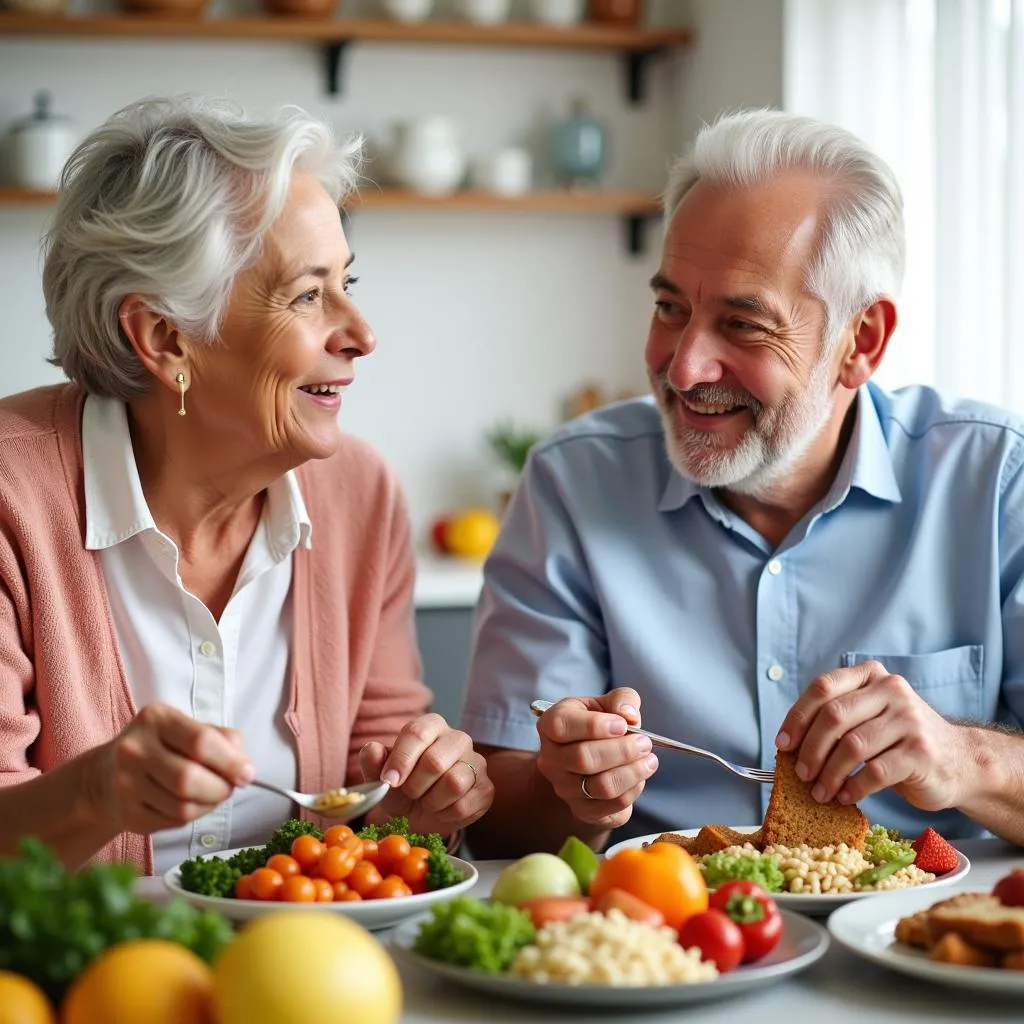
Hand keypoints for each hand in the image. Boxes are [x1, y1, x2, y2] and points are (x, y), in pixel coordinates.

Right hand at [92, 703, 254, 835]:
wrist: (107, 775)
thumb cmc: (163, 747)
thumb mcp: (189, 729)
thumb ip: (222, 740)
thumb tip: (245, 767)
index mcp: (156, 718)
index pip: (200, 741)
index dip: (231, 761)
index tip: (248, 773)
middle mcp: (134, 749)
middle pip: (189, 779)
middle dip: (221, 788)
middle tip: (231, 787)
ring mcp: (125, 784)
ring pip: (183, 807)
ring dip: (209, 804)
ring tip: (212, 794)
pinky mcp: (126, 814)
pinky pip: (172, 822)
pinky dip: (192, 816)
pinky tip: (191, 804)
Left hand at [359, 714, 493, 835]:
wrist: (421, 817)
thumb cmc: (402, 789)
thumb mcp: (381, 777)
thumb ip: (373, 762)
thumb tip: (372, 749)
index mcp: (431, 726)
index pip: (417, 732)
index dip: (401, 759)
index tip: (389, 782)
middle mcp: (458, 738)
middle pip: (435, 760)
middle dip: (415, 785)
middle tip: (409, 794)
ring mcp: (477, 763)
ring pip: (454, 783)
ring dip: (431, 802)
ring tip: (426, 802)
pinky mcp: (486, 788)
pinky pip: (465, 805)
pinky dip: (445, 815)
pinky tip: (442, 811)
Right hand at [534, 687, 658, 828]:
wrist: (589, 758)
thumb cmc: (599, 725)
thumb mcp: (608, 703)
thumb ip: (622, 699)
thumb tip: (629, 715)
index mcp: (551, 725)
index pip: (561, 726)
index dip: (594, 725)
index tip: (622, 725)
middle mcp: (550, 759)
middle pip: (583, 759)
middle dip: (622, 751)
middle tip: (645, 743)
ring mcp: (563, 787)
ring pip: (601, 786)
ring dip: (632, 772)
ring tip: (649, 760)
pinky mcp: (582, 810)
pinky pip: (612, 806)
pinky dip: (633, 790)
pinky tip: (640, 777)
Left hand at [775, 661, 963, 810]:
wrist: (960, 760)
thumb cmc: (900, 740)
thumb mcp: (870, 717)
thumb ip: (838, 719)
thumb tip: (789, 743)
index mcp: (871, 676)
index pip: (823, 688)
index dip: (797, 717)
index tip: (783, 743)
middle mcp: (892, 690)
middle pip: (834, 716)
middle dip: (810, 749)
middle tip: (800, 773)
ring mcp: (910, 720)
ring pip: (853, 746)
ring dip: (829, 774)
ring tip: (819, 792)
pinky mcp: (921, 753)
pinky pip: (875, 772)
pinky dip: (853, 788)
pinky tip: (845, 796)